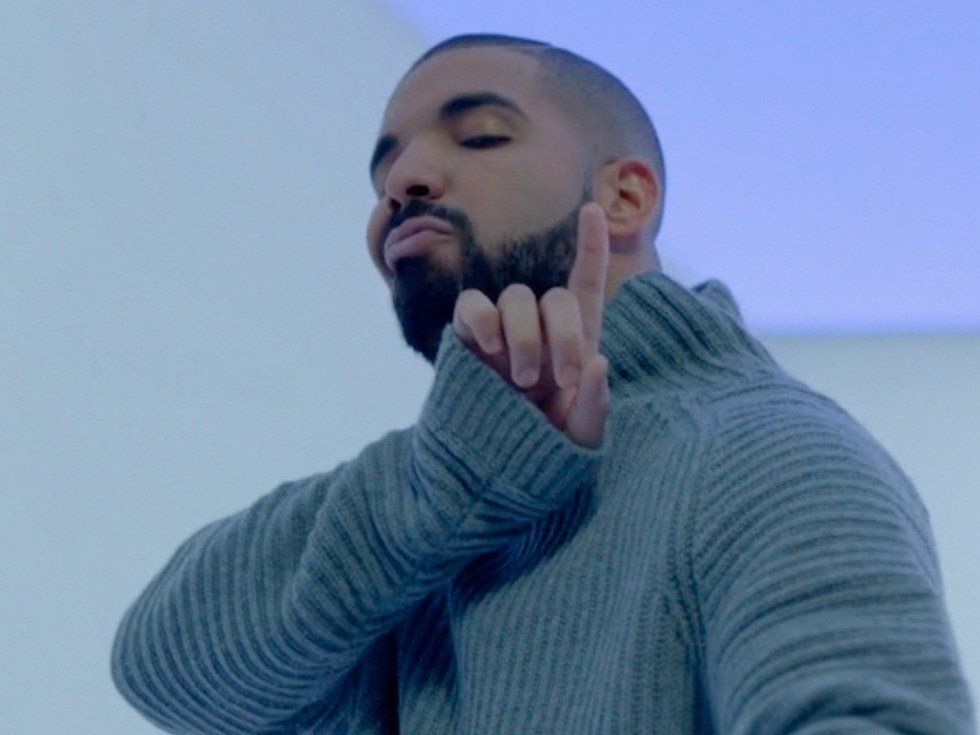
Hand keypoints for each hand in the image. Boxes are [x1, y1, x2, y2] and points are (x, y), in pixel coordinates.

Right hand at [451, 202, 610, 448]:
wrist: (497, 471)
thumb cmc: (546, 449)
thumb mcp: (582, 436)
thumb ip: (596, 406)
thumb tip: (598, 362)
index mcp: (575, 342)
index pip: (584, 285)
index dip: (591, 247)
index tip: (593, 209)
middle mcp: (539, 328)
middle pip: (555, 297)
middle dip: (562, 334)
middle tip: (557, 378)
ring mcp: (502, 332)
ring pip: (515, 297)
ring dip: (523, 334)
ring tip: (521, 380)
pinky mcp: (467, 339)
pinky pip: (471, 305)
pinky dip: (481, 317)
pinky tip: (489, 347)